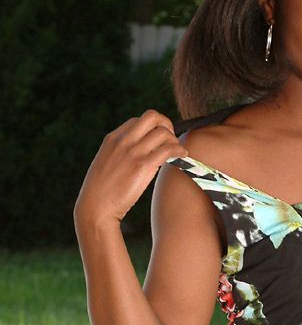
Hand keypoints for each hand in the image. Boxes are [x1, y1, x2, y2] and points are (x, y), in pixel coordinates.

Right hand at [73, 109, 188, 226]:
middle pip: (152, 116)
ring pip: (163, 132)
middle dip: (166, 124)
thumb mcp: (108, 164)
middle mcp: (123, 140)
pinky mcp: (142, 165)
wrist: (96, 207)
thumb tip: (142, 154)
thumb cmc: (103, 191)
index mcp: (113, 138)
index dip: (153, 127)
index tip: (159, 140)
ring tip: (177, 152)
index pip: (138, 120)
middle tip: (171, 140)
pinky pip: (168, 149)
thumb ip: (122, 154)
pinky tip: (182, 156)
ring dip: (175, 140)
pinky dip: (179, 150)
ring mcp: (133, 152)